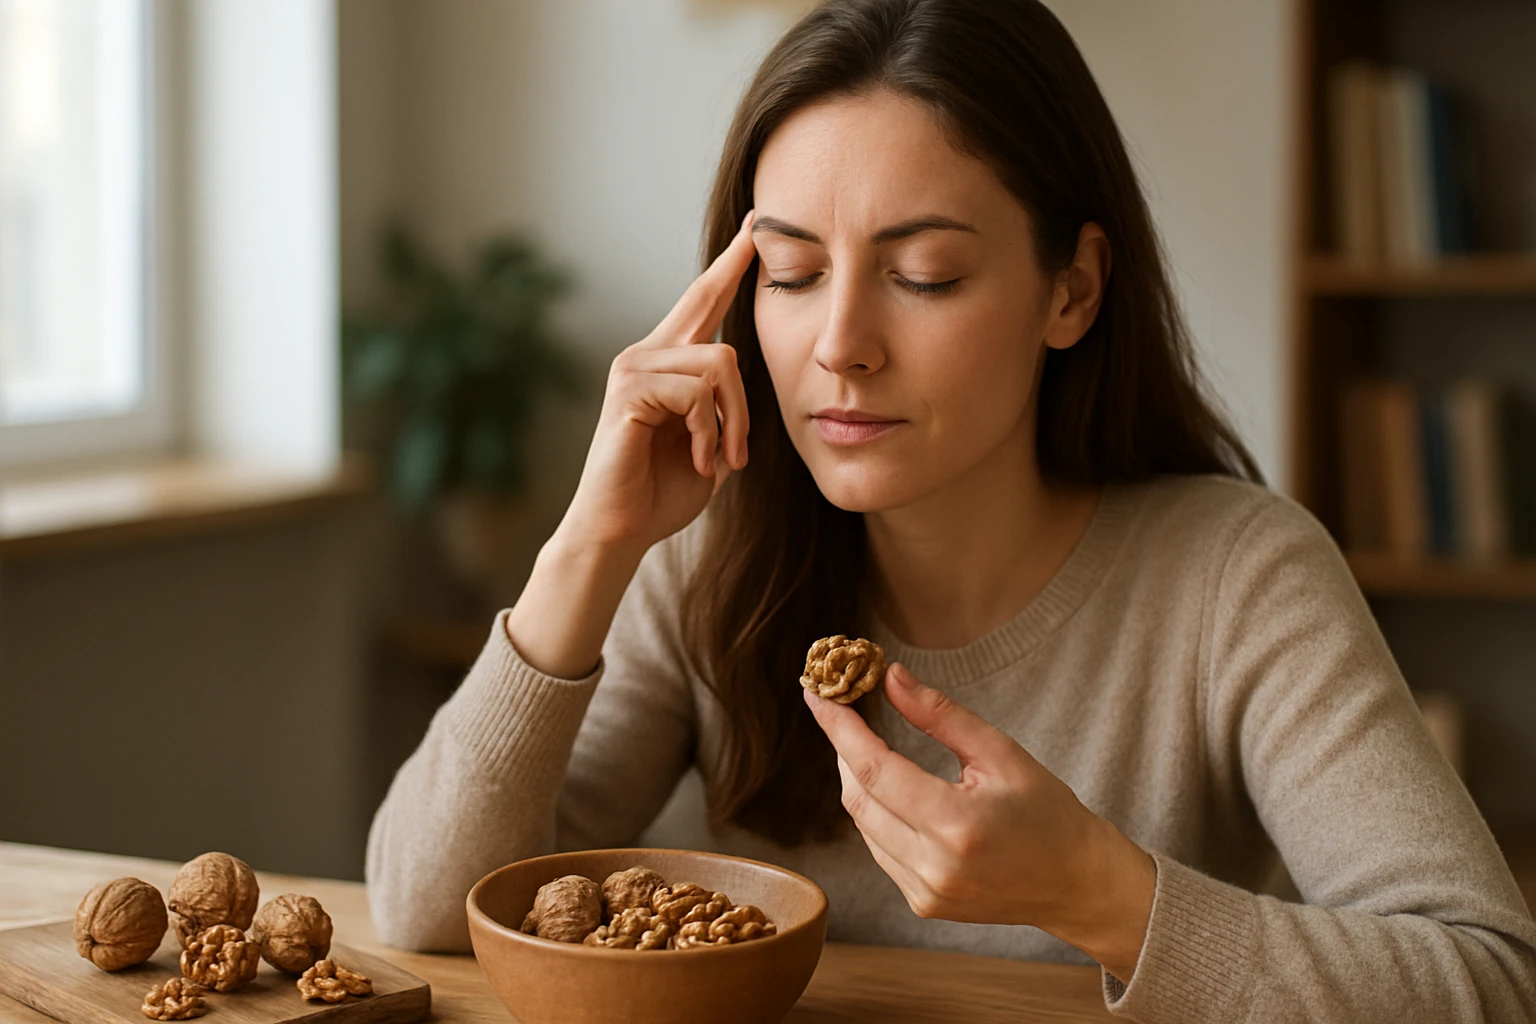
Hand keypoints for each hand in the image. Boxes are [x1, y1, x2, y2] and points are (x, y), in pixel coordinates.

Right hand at [560, 209, 758, 558]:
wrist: (621, 530)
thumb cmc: (663, 492)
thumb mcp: (711, 442)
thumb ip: (726, 404)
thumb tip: (743, 382)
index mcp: (667, 361)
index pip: (703, 298)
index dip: (731, 262)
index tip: (756, 226)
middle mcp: (645, 353)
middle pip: (714, 312)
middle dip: (742, 387)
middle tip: (739, 453)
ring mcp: (633, 367)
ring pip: (718, 361)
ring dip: (730, 420)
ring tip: (714, 460)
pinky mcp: (628, 390)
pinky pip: (696, 390)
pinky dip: (706, 430)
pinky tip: (694, 459)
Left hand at [803, 662, 1155, 981]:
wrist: (1077, 884)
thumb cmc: (1047, 812)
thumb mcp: (1001, 752)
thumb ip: (939, 715)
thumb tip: (889, 677)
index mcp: (957, 825)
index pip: (875, 769)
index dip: (838, 728)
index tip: (816, 693)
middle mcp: (933, 866)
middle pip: (858, 797)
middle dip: (842, 748)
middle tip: (839, 708)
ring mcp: (924, 892)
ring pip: (863, 823)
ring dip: (856, 779)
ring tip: (862, 742)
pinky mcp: (921, 904)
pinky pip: (878, 848)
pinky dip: (874, 812)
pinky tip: (888, 787)